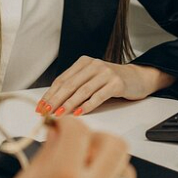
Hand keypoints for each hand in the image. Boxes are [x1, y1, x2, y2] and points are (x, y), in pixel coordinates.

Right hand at [0, 116, 134, 177]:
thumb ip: (44, 157)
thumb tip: (55, 135)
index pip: (80, 130)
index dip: (69, 122)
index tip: (62, 125)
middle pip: (116, 145)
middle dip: (97, 137)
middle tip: (80, 143)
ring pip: (125, 170)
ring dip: (108, 163)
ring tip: (86, 169)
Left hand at [37, 57, 175, 116]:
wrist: (136, 78)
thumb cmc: (111, 81)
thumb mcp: (91, 78)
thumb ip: (76, 86)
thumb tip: (54, 104)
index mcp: (83, 62)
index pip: (62, 79)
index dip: (50, 94)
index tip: (40, 106)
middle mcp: (93, 65)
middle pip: (69, 85)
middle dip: (55, 100)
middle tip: (45, 112)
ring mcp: (105, 73)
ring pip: (82, 91)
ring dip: (68, 104)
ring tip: (59, 115)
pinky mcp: (116, 83)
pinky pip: (98, 96)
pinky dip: (87, 105)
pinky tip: (79, 113)